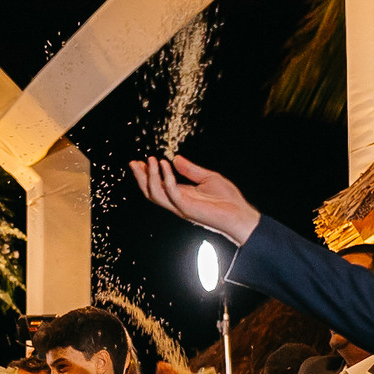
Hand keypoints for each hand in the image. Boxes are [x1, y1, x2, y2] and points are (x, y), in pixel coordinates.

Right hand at [129, 154, 262, 245]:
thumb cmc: (227, 199)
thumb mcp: (208, 177)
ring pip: (156, 194)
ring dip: (150, 177)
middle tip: (133, 162)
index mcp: (180, 196)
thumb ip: (190, 169)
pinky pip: (171, 193)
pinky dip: (166, 178)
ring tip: (149, 160)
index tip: (140, 162)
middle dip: (140, 177)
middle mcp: (177, 203)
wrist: (239, 214)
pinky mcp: (187, 208)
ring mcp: (180, 207)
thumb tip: (175, 158)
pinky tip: (165, 165)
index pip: (157, 186)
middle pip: (150, 192)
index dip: (147, 174)